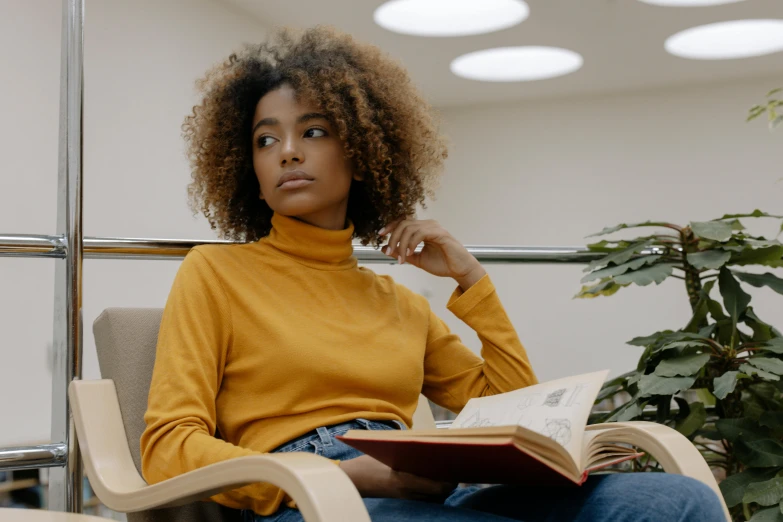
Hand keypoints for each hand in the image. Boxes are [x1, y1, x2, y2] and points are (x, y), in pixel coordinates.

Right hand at [338, 455, 455, 500]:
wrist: (353, 479)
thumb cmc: (369, 462)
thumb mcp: (390, 451)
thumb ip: (411, 451)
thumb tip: (432, 445)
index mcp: (407, 481)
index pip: (439, 487)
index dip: (451, 481)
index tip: (457, 470)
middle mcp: (409, 493)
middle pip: (439, 494)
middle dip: (448, 484)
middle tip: (453, 470)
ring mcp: (406, 498)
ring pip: (433, 498)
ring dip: (440, 489)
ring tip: (444, 474)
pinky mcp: (403, 499)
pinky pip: (424, 499)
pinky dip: (431, 492)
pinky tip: (431, 480)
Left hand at [379, 218, 486, 289]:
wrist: (460, 270)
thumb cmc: (442, 264)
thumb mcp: (416, 259)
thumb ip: (401, 253)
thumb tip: (385, 248)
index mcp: (423, 229)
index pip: (403, 221)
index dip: (390, 226)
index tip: (380, 235)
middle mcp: (428, 225)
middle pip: (403, 223)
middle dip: (393, 238)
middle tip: (389, 252)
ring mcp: (434, 227)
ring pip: (410, 228)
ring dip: (402, 244)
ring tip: (401, 258)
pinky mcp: (440, 233)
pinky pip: (420, 233)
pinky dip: (412, 243)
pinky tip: (410, 253)